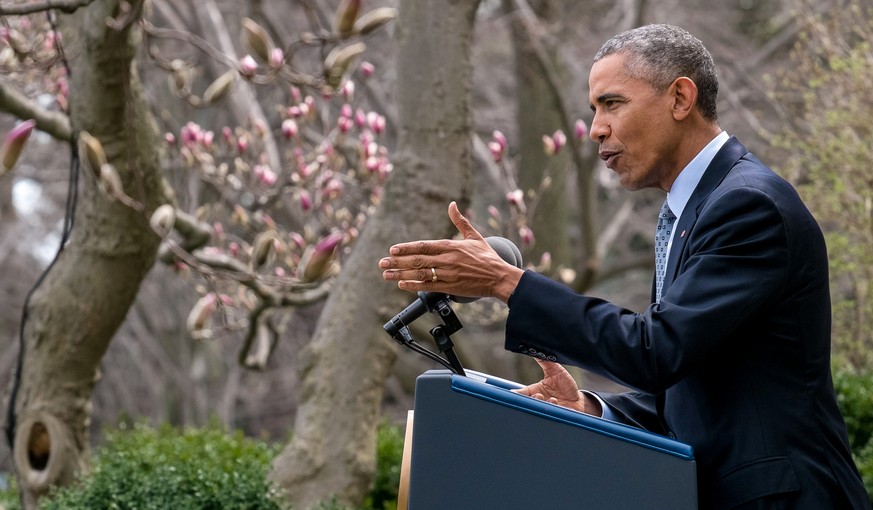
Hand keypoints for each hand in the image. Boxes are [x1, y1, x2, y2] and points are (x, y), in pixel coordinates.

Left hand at [379, 201, 523, 301]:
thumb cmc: (487, 257)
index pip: (424, 246)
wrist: (500, 276)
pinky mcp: (451, 287)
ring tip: (387, 274)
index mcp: (451, 246)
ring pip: (420, 274)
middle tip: (382, 262)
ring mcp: (448, 274)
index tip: (393, 249)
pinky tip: (402, 285)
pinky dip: (414, 286)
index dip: (407, 248)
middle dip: (398, 262)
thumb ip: (460, 221)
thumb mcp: (474, 236)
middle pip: (418, 260)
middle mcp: (448, 260)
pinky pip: (429, 286)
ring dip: (401, 274)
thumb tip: (452, 204)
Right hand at [513, 359, 601, 415]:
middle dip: (531, 400)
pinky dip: (553, 407)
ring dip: (544, 403)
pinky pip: (550, 414)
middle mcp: (539, 401)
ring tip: (552, 399)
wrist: (578, 399)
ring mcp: (546, 409)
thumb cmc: (565, 385)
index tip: (512, 394)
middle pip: (527, 402)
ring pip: (539, 408)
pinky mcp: (554, 415)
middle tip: (538, 395)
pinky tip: (557, 403)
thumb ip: (545, 362)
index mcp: (535, 390)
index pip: (521, 393)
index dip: (515, 394)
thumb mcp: (556, 370)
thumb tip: (535, 350)